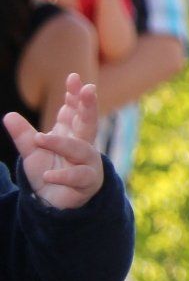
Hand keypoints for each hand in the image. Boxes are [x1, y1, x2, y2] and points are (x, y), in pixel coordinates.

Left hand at [3, 75, 102, 210]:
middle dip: (89, 106)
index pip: (76, 111)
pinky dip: (63, 176)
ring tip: (40, 139)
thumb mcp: (32, 152)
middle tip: (89, 89)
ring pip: (81, 149)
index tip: (73, 78)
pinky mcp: (87, 182)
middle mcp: (83, 144)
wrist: (55, 202)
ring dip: (61, 143)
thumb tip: (8, 116)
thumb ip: (23, 135)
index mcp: (71, 134)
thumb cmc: (48, 172)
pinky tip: (47, 175)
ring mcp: (87, 162)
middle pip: (89, 123)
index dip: (75, 95)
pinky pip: (78, 176)